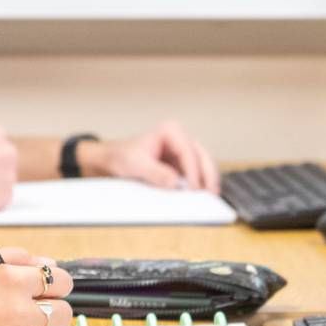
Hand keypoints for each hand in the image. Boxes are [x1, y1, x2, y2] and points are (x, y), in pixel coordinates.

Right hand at [0, 245, 75, 325]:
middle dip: (55, 309)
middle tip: (42, 307)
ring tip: (6, 323)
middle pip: (63, 312)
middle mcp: (20, 310)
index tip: (53, 286)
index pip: (60, 280)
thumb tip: (46, 264)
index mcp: (14, 280)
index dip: (58, 283)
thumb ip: (17, 259)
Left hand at [83, 120, 219, 191]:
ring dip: (207, 178)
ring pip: (203, 162)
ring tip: (211, 194)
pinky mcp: (182, 161)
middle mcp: (180, 136)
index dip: (194, 171)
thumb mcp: (136, 165)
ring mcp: (183, 148)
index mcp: (170, 130)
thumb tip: (175, 183)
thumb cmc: (123, 156)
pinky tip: (203, 192)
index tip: (193, 188)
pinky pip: (197, 170)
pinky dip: (201, 181)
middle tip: (210, 192)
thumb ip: (156, 173)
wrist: (114, 159)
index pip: (188, 151)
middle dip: (208, 174)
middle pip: (201, 155)